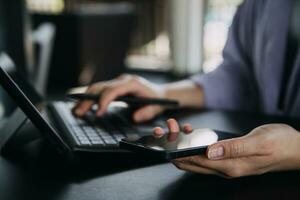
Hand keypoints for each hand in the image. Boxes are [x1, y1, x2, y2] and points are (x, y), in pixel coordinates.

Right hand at [73, 74, 165, 121]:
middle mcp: (122, 80)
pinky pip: (100, 91)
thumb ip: (147, 112)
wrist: (161, 93)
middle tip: (79, 112)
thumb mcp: (156, 107)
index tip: (98, 112)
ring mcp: (118, 82)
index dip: (104, 100)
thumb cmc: (157, 100)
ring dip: (86, 98)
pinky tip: (83, 107)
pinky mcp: (115, 87)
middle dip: (89, 99)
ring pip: (98, 87)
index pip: (113, 89)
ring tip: (76, 111)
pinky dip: (91, 98)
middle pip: (101, 87)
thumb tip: (135, 117)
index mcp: (132, 83)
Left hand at [153, 120, 299, 177]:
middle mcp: (226, 168)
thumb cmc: (280, 143)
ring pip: (197, 159)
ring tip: (176, 129)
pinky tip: (193, 134)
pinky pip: (206, 155)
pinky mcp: (229, 159)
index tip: (166, 141)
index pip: (196, 162)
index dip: (178, 152)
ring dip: (183, 146)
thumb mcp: (259, 142)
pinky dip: (195, 145)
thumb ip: (234, 147)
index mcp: (231, 166)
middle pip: (192, 163)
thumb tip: (210, 151)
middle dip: (175, 149)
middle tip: (165, 132)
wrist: (295, 149)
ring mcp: (227, 165)